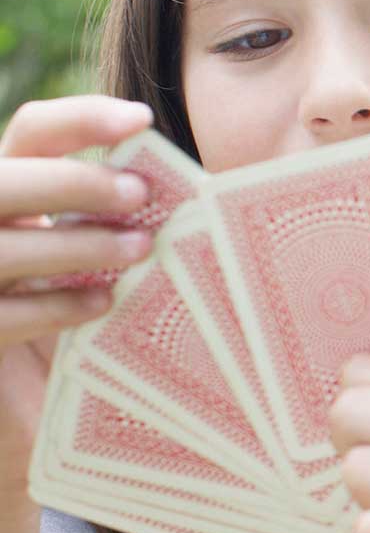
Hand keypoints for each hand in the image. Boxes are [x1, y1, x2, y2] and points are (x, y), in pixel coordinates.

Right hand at [0, 97, 155, 490]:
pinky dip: (54, 304)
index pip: (33, 131)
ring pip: (1, 248)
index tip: (141, 119)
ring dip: (74, 243)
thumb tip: (188, 192)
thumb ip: (116, 223)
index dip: (80, 117)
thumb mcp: (96, 262)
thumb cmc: (81, 326)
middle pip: (5, 181)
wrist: (27, 414)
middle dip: (72, 181)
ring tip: (139, 249)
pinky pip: (1, 313)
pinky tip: (102, 304)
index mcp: (12, 193)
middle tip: (140, 194)